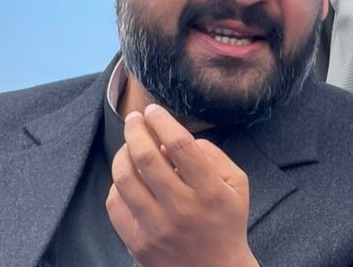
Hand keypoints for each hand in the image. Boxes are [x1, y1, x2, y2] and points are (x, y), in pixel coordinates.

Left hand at [106, 104, 257, 266]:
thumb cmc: (226, 222)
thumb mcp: (237, 185)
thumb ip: (213, 156)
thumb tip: (176, 141)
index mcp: (209, 191)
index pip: (180, 146)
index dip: (163, 122)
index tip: (154, 110)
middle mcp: (181, 209)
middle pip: (147, 158)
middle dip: (136, 130)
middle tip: (134, 118)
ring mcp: (156, 227)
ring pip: (125, 179)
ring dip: (122, 154)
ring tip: (128, 145)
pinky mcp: (137, 242)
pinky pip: (115, 204)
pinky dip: (117, 184)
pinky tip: (127, 177)